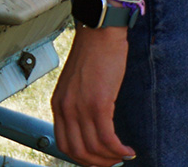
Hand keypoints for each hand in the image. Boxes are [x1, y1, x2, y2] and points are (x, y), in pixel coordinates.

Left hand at [52, 27, 137, 164]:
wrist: (99, 33)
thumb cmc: (93, 56)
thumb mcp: (77, 84)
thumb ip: (78, 104)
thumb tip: (91, 127)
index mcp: (58, 104)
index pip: (63, 144)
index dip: (82, 157)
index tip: (99, 159)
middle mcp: (65, 108)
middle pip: (77, 151)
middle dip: (97, 162)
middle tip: (114, 162)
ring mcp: (80, 107)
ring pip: (93, 148)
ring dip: (111, 158)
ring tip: (125, 156)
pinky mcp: (98, 103)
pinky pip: (107, 138)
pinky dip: (119, 150)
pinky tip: (129, 149)